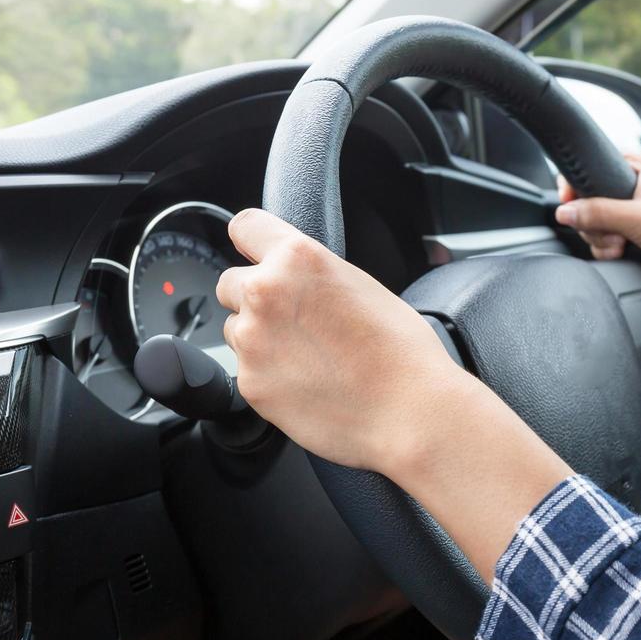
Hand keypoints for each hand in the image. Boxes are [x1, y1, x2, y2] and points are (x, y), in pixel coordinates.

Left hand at [217, 209, 571, 581]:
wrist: (408, 413)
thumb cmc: (401, 352)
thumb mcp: (362, 285)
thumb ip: (315, 274)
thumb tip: (296, 279)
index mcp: (298, 258)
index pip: (245, 227)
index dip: (254, 245)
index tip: (257, 256)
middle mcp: (265, 292)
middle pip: (231, 283)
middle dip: (254, 299)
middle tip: (294, 322)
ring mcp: (252, 340)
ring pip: (235, 329)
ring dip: (258, 339)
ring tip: (306, 358)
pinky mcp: (250, 383)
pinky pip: (246, 371)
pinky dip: (268, 377)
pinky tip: (306, 384)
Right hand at [555, 153, 640, 300]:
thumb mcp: (639, 220)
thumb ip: (598, 214)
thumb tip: (565, 211)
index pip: (599, 165)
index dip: (580, 186)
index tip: (569, 204)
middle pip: (597, 199)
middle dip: (597, 223)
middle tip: (613, 235)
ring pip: (604, 221)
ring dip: (605, 238)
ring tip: (621, 247)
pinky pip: (616, 236)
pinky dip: (614, 247)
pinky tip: (624, 254)